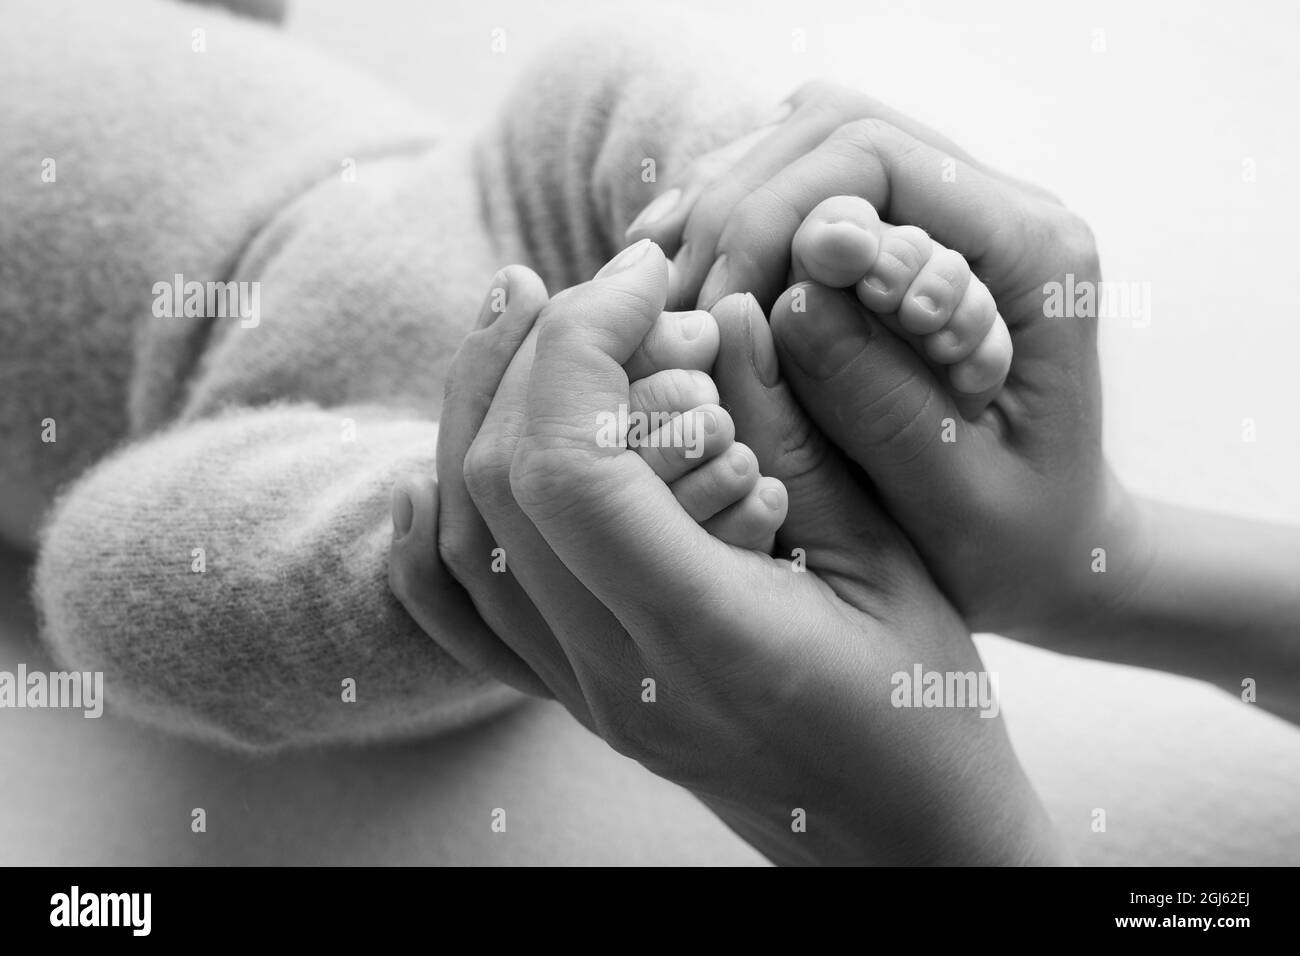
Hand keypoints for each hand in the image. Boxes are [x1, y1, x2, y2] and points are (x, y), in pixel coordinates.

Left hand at [390, 242, 1064, 864]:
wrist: (901, 843)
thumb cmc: (927, 712)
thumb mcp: (891, 561)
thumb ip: (801, 437)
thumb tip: (726, 316)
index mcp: (709, 637)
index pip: (575, 467)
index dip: (586, 344)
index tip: (644, 274)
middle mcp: (618, 675)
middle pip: (499, 488)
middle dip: (532, 355)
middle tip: (591, 281)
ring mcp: (583, 695)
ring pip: (460, 541)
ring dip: (475, 415)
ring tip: (522, 323)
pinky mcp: (577, 698)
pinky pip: (460, 618)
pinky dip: (429, 531)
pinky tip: (435, 467)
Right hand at [627, 81, 1126, 639]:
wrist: (1055, 551)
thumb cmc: (1017, 544)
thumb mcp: (958, 498)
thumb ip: (882, 401)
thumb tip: (789, 300)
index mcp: (1036, 256)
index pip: (880, 159)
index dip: (776, 216)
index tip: (718, 311)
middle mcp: (999, 211)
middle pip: (836, 130)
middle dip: (738, 209)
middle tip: (680, 308)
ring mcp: (949, 216)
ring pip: (807, 144)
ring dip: (722, 210)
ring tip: (664, 292)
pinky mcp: (902, 239)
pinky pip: (800, 189)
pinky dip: (729, 225)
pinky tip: (681, 277)